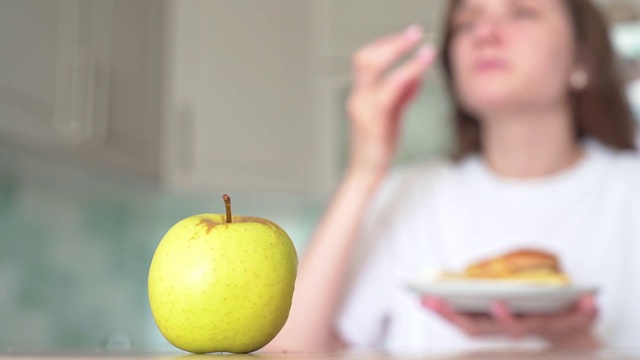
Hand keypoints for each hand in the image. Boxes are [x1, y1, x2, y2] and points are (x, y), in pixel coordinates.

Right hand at [346, 25, 436, 180]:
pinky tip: (418, 73)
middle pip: (365, 59)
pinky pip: (386, 93)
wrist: (367, 173)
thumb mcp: (392, 115)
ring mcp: (362, 108)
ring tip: (426, 51)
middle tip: (415, 33)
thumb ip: (402, 95)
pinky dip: (403, 78)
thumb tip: (415, 75)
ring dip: (400, 56)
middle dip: (391, 43)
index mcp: (362, 94)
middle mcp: (358, 97)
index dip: (386, 44)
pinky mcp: (371, 121)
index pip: (367, 59)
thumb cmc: (379, 146)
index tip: (409, 36)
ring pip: (374, 70)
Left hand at [421, 295, 599, 349]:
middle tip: (435, 300)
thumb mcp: (583, 312)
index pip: (518, 326)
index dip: (507, 318)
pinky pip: (463, 320)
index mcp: (534, 326)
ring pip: (466, 327)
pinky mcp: (487, 323)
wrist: (568, 338)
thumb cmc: (570, 316)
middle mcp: (512, 330)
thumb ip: (586, 310)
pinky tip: (428, 299)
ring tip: (424, 299)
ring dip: (444, 314)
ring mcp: (497, 328)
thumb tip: (588, 302)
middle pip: (479, 329)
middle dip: (455, 316)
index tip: (498, 303)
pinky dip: (446, 311)